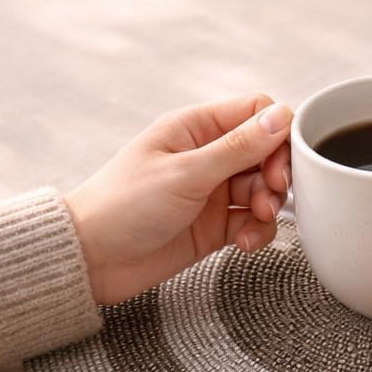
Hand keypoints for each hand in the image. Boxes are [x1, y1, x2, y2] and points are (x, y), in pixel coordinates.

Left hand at [67, 95, 291, 304]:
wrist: (90, 260)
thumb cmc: (122, 206)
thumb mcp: (185, 173)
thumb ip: (238, 147)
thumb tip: (281, 116)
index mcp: (196, 128)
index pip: (255, 112)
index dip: (276, 134)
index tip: (276, 162)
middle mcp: (207, 155)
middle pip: (266, 152)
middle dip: (275, 175)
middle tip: (269, 196)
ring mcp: (212, 190)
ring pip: (263, 189)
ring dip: (268, 206)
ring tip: (255, 220)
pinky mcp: (215, 225)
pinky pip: (252, 221)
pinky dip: (256, 231)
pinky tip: (243, 242)